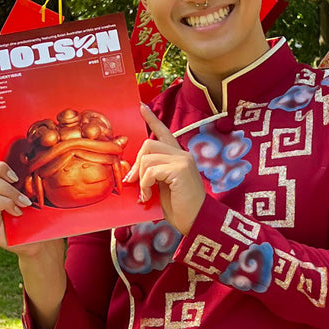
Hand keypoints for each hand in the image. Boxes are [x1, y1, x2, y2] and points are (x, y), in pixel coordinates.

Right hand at [0, 122, 63, 259]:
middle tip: (15, 176)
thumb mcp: (43, 192)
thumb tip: (50, 149)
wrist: (42, 243)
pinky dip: (5, 203)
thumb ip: (39, 175)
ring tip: (24, 202)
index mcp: (7, 178)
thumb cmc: (42, 217)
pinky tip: (17, 211)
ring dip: (10, 191)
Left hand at [124, 104, 206, 235]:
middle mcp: (182, 154)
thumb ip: (153, 173)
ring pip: (147, 158)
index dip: (151, 120)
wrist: (197, 222)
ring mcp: (183, 160)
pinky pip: (151, 171)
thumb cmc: (180, 207)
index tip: (141, 107)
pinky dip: (145, 185)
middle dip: (136, 164)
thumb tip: (131, 171)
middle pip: (148, 145)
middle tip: (133, 182)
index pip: (163, 132)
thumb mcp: (162, 186)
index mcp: (178, 156)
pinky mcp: (181, 169)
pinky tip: (148, 196)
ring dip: (141, 178)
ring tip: (145, 193)